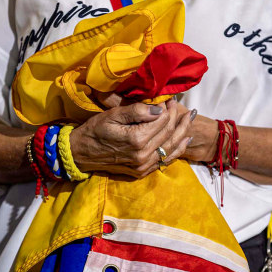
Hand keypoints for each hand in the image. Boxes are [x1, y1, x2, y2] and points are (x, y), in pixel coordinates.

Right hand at [70, 99, 193, 177]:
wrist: (81, 153)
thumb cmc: (94, 130)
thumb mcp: (113, 115)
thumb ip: (137, 111)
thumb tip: (159, 109)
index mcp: (136, 139)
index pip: (162, 121)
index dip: (168, 109)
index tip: (169, 99)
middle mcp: (143, 155)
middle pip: (169, 134)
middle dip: (178, 118)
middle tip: (183, 107)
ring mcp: (143, 165)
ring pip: (171, 148)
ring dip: (183, 132)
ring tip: (191, 119)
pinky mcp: (142, 171)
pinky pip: (165, 160)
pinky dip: (177, 150)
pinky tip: (185, 140)